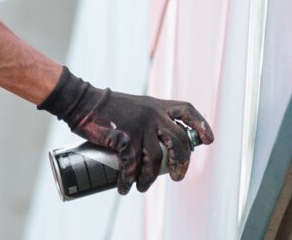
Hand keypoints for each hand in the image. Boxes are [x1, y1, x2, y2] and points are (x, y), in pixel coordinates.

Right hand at [39, 67, 214, 193]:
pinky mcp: (125, 138)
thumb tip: (160, 143)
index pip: (187, 111)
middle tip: (178, 176)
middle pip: (179, 141)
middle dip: (182, 162)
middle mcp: (154, 115)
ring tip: (143, 187)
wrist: (84, 102)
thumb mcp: (137, 107)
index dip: (201, 125)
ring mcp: (140, 127)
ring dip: (150, 179)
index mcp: (158, 105)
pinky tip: (125, 188)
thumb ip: (150, 119)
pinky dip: (129, 181)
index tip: (208, 140)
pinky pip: (132, 166)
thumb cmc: (108, 107)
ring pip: (156, 159)